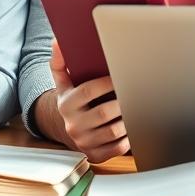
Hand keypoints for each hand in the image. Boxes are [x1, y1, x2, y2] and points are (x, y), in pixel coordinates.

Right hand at [43, 40, 130, 162]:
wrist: (68, 130)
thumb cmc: (72, 101)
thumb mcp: (62, 83)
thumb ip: (60, 62)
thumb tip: (57, 40)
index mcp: (66, 104)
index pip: (88, 91)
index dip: (107, 83)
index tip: (121, 76)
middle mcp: (73, 125)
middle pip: (104, 112)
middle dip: (122, 102)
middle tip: (135, 93)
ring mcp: (84, 142)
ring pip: (114, 131)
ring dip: (128, 119)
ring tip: (137, 108)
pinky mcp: (96, 155)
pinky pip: (118, 147)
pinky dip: (129, 137)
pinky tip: (133, 126)